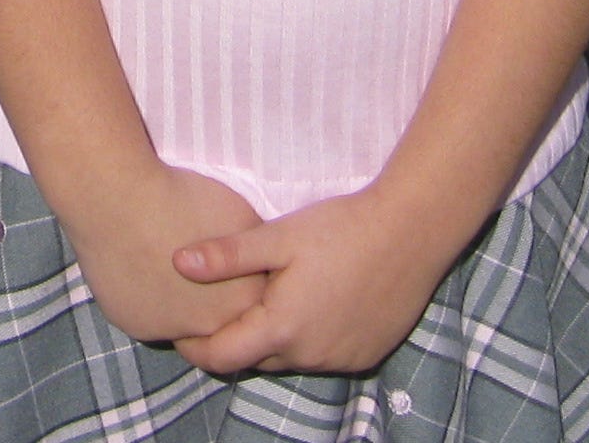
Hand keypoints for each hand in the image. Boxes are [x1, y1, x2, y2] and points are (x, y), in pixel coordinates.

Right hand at [66, 162, 267, 346]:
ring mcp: (171, 331)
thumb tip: (254, 264)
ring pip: (179, 321)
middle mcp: (212, 326)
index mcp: (244, 300)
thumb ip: (251, 254)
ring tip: (161, 263)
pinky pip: (146, 316)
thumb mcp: (241, 217)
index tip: (224, 265)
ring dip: (175, 301)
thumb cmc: (185, 199)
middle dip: (208, 297)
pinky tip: (137, 266)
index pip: (249, 302)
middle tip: (193, 268)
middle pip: (215, 318)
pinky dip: (144, 297)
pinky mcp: (137, 326)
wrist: (121, 201)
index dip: (236, 280)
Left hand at [168, 185, 457, 378]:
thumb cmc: (341, 229)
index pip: (222, 357)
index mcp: (282, 328)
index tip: (181, 327)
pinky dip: (307, 338)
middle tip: (223, 304)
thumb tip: (177, 263)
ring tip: (267, 298)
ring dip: (274, 338)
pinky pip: (322, 355)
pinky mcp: (365, 355)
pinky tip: (310, 302)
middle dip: (234, 339)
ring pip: (289, 357)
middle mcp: (309, 355)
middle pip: (255, 358)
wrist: (411, 233)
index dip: (195, 347)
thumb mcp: (279, 236)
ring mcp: (340, 360)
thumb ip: (227, 256)